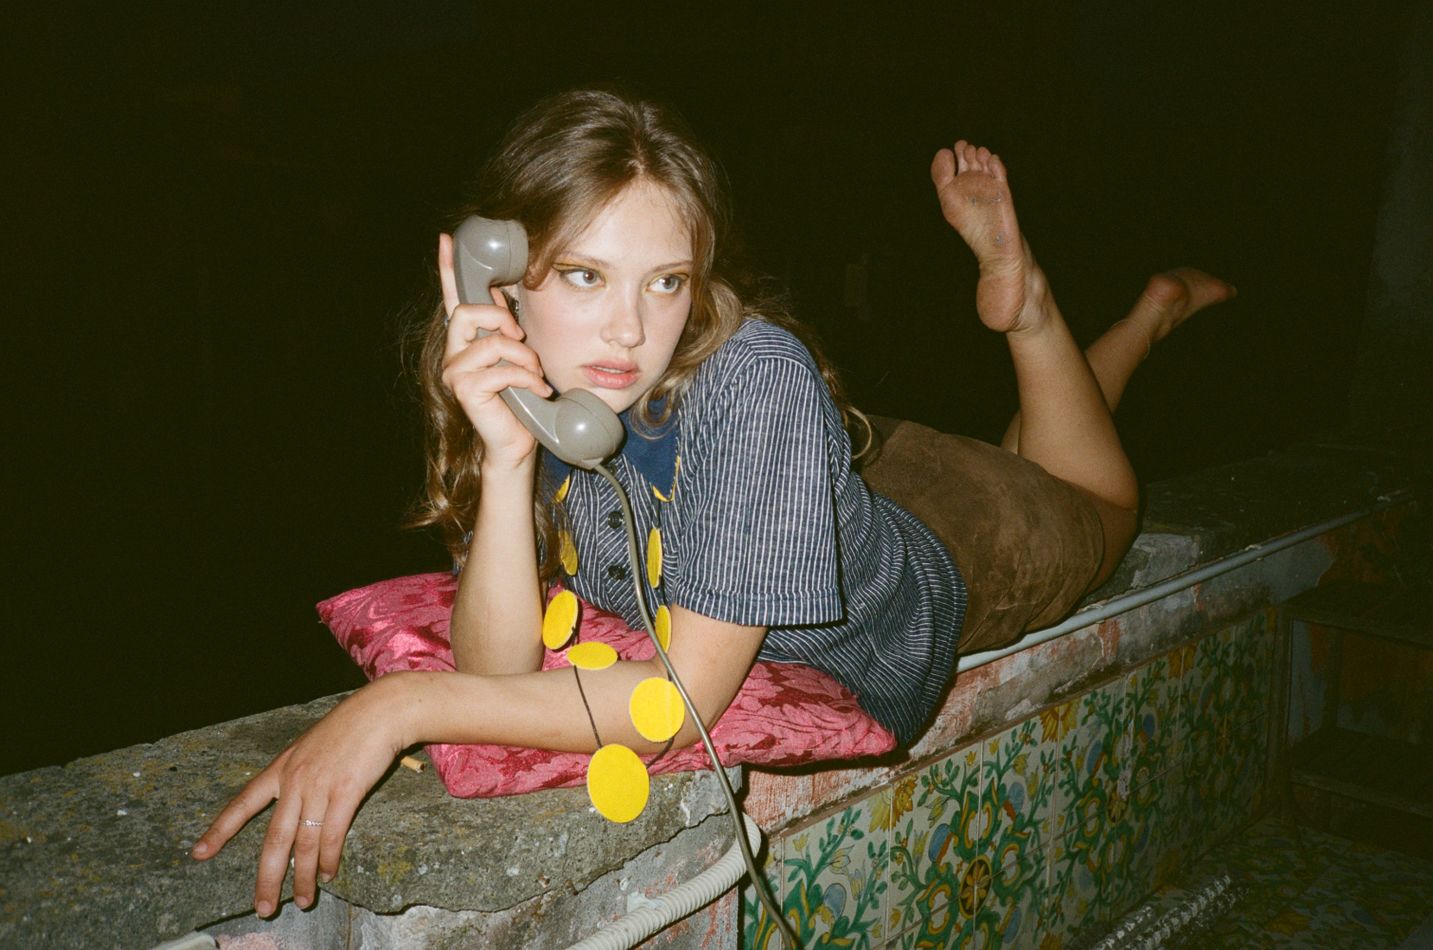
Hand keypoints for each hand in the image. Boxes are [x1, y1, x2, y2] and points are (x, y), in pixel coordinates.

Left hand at [190, 676, 411, 916]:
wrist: (380, 711)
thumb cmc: (350, 727)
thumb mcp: (311, 746)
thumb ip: (300, 773)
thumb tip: (299, 804)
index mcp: (281, 768)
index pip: (243, 803)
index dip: (220, 830)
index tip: (199, 853)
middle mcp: (294, 781)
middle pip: (274, 839)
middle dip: (266, 878)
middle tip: (264, 906)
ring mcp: (319, 787)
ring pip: (303, 844)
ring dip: (302, 877)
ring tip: (302, 899)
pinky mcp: (345, 792)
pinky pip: (332, 834)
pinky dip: (328, 859)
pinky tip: (327, 873)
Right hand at [437, 232, 552, 468]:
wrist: (517, 440)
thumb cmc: (520, 399)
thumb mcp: (518, 354)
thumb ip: (506, 326)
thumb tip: (504, 292)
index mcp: (466, 339)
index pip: (453, 297)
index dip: (448, 269)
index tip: (447, 240)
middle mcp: (453, 352)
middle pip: (467, 311)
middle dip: (502, 319)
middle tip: (522, 338)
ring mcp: (454, 372)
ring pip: (492, 342)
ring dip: (524, 358)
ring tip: (534, 376)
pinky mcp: (464, 390)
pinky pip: (501, 370)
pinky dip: (525, 379)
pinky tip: (536, 392)